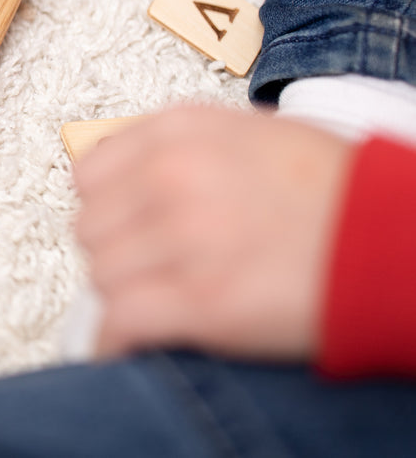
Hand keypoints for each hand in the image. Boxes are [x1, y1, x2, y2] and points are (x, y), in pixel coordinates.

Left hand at [74, 105, 353, 360]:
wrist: (396, 241)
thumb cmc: (340, 194)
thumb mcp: (254, 137)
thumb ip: (185, 150)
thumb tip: (133, 182)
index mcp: (181, 131)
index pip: (91, 173)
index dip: (109, 209)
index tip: (126, 229)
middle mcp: (173, 175)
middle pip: (92, 227)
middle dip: (119, 254)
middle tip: (152, 271)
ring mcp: (185, 236)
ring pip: (103, 276)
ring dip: (127, 296)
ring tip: (164, 302)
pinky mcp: (202, 299)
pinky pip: (121, 322)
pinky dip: (118, 340)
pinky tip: (130, 344)